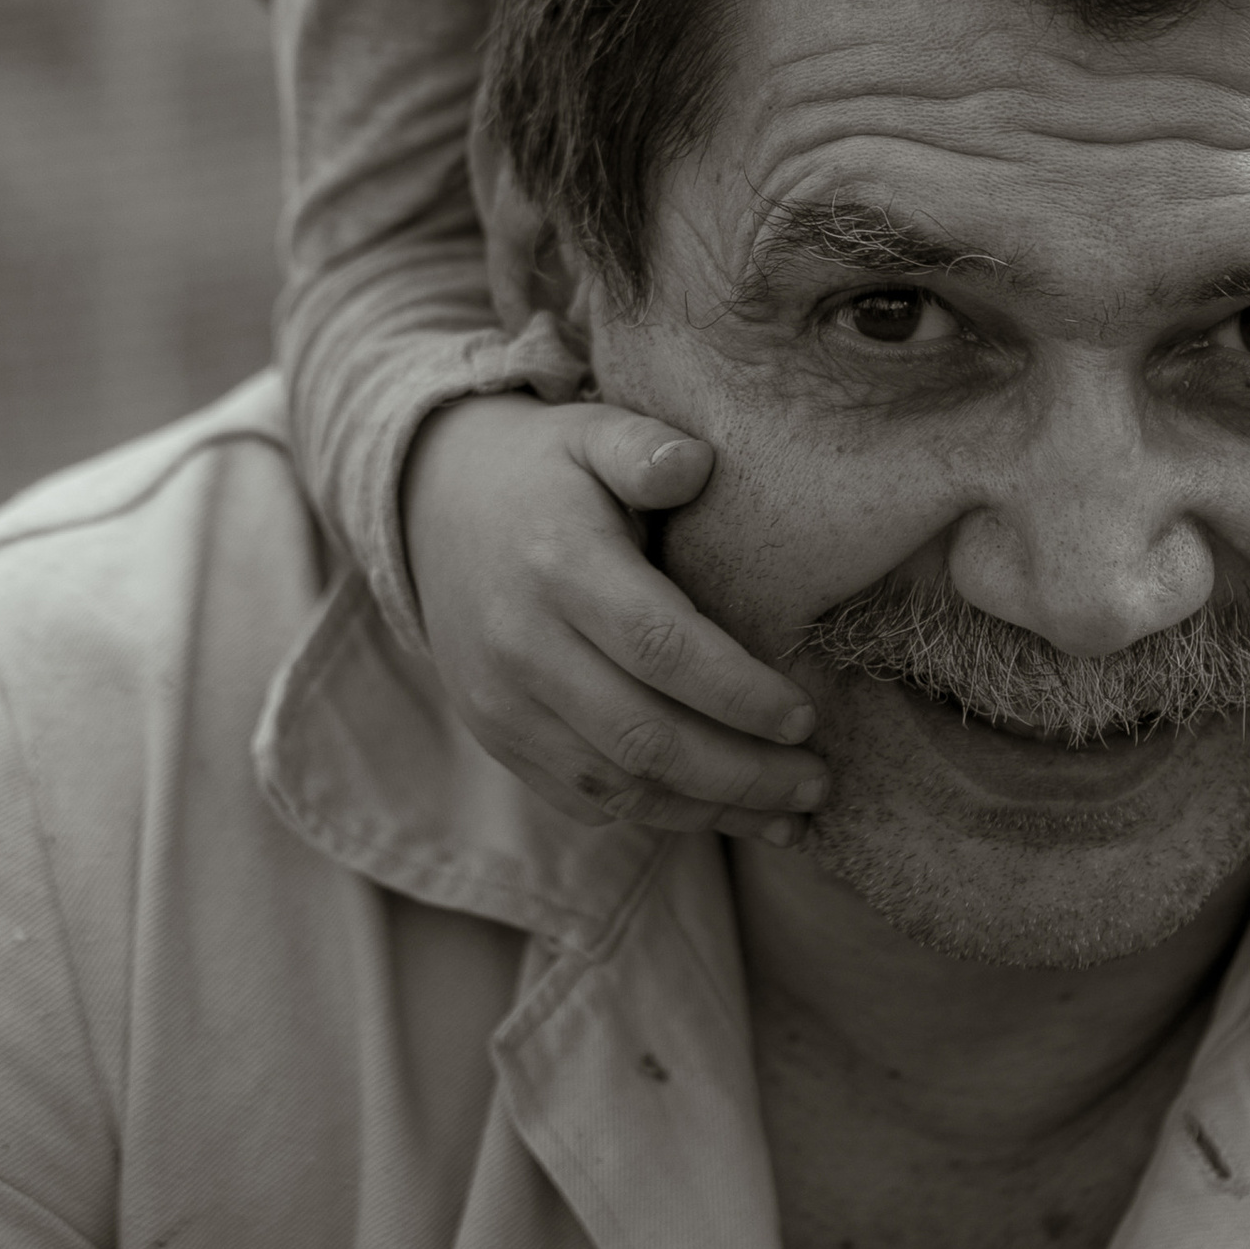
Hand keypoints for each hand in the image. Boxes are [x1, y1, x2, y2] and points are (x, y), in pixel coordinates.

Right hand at [402, 391, 828, 843]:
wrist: (433, 510)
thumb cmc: (543, 470)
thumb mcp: (591, 432)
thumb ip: (645, 447)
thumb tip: (698, 464)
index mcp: (559, 565)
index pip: (659, 648)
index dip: (737, 693)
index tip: (806, 717)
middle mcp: (522, 647)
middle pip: (644, 737)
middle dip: (741, 773)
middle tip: (816, 783)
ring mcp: (502, 704)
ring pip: (616, 785)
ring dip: (709, 811)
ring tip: (788, 816)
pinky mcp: (498, 737)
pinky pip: (583, 799)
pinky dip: (657, 815)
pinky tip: (720, 810)